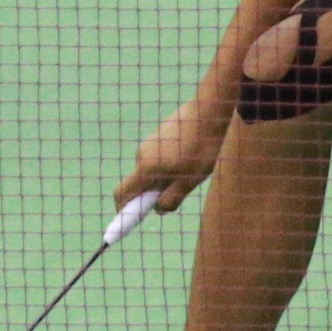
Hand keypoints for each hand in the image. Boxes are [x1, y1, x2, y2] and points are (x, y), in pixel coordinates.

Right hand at [112, 98, 228, 213]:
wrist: (209, 110)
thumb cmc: (201, 148)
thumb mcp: (190, 180)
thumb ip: (171, 198)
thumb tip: (158, 209)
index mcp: (145, 168)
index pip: (121, 193)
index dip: (122, 210)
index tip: (131, 220)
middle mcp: (141, 154)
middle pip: (139, 182)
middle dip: (153, 192)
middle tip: (179, 190)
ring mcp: (149, 141)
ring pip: (151, 168)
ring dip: (164, 176)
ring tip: (191, 168)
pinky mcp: (159, 132)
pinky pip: (158, 155)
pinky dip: (168, 162)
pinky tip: (191, 155)